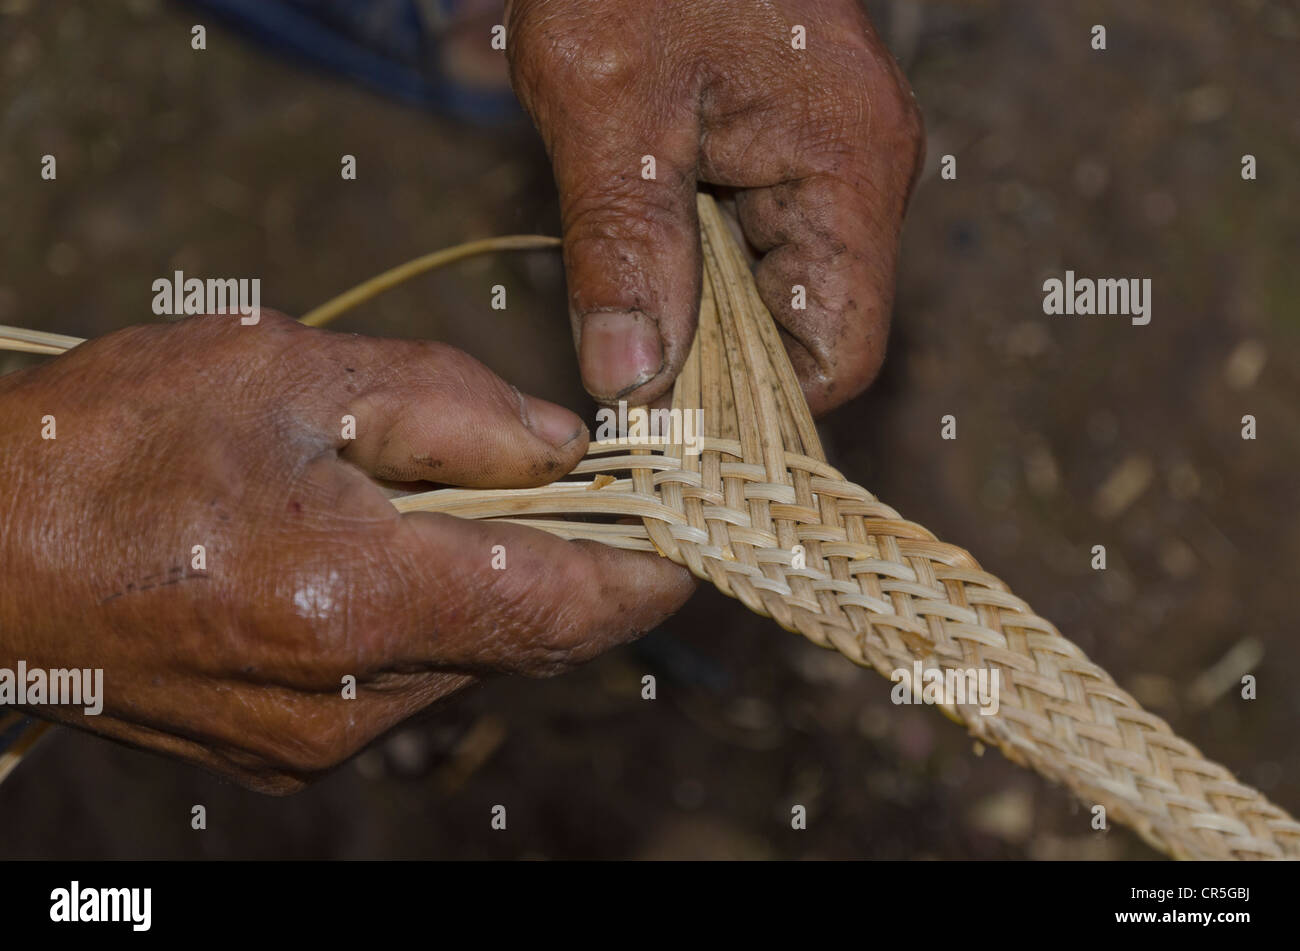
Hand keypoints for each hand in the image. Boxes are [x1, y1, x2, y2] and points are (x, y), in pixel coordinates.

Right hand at [0, 313, 692, 791]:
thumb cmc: (115, 446)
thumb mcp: (291, 374)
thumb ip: (450, 407)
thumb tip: (564, 446)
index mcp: (355, 597)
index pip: (560, 605)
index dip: (644, 575)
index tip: (691, 543)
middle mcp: (345, 698)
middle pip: (521, 635)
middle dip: (564, 564)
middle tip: (581, 490)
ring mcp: (311, 741)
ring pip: (464, 658)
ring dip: (483, 584)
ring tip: (425, 500)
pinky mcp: (283, 754)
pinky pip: (401, 681)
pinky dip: (423, 617)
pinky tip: (367, 551)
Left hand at [507, 0, 923, 414]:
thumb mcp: (607, 107)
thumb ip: (624, 250)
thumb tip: (632, 385)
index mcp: (849, 166)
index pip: (839, 353)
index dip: (752, 404)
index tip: (660, 418)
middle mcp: (864, 173)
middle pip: (810, 331)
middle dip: (717, 361)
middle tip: (622, 359)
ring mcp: (836, 159)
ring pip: (780, 292)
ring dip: (700, 311)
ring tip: (625, 288)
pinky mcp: (797, 146)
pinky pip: (760, 243)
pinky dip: (700, 265)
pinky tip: (646, 240)